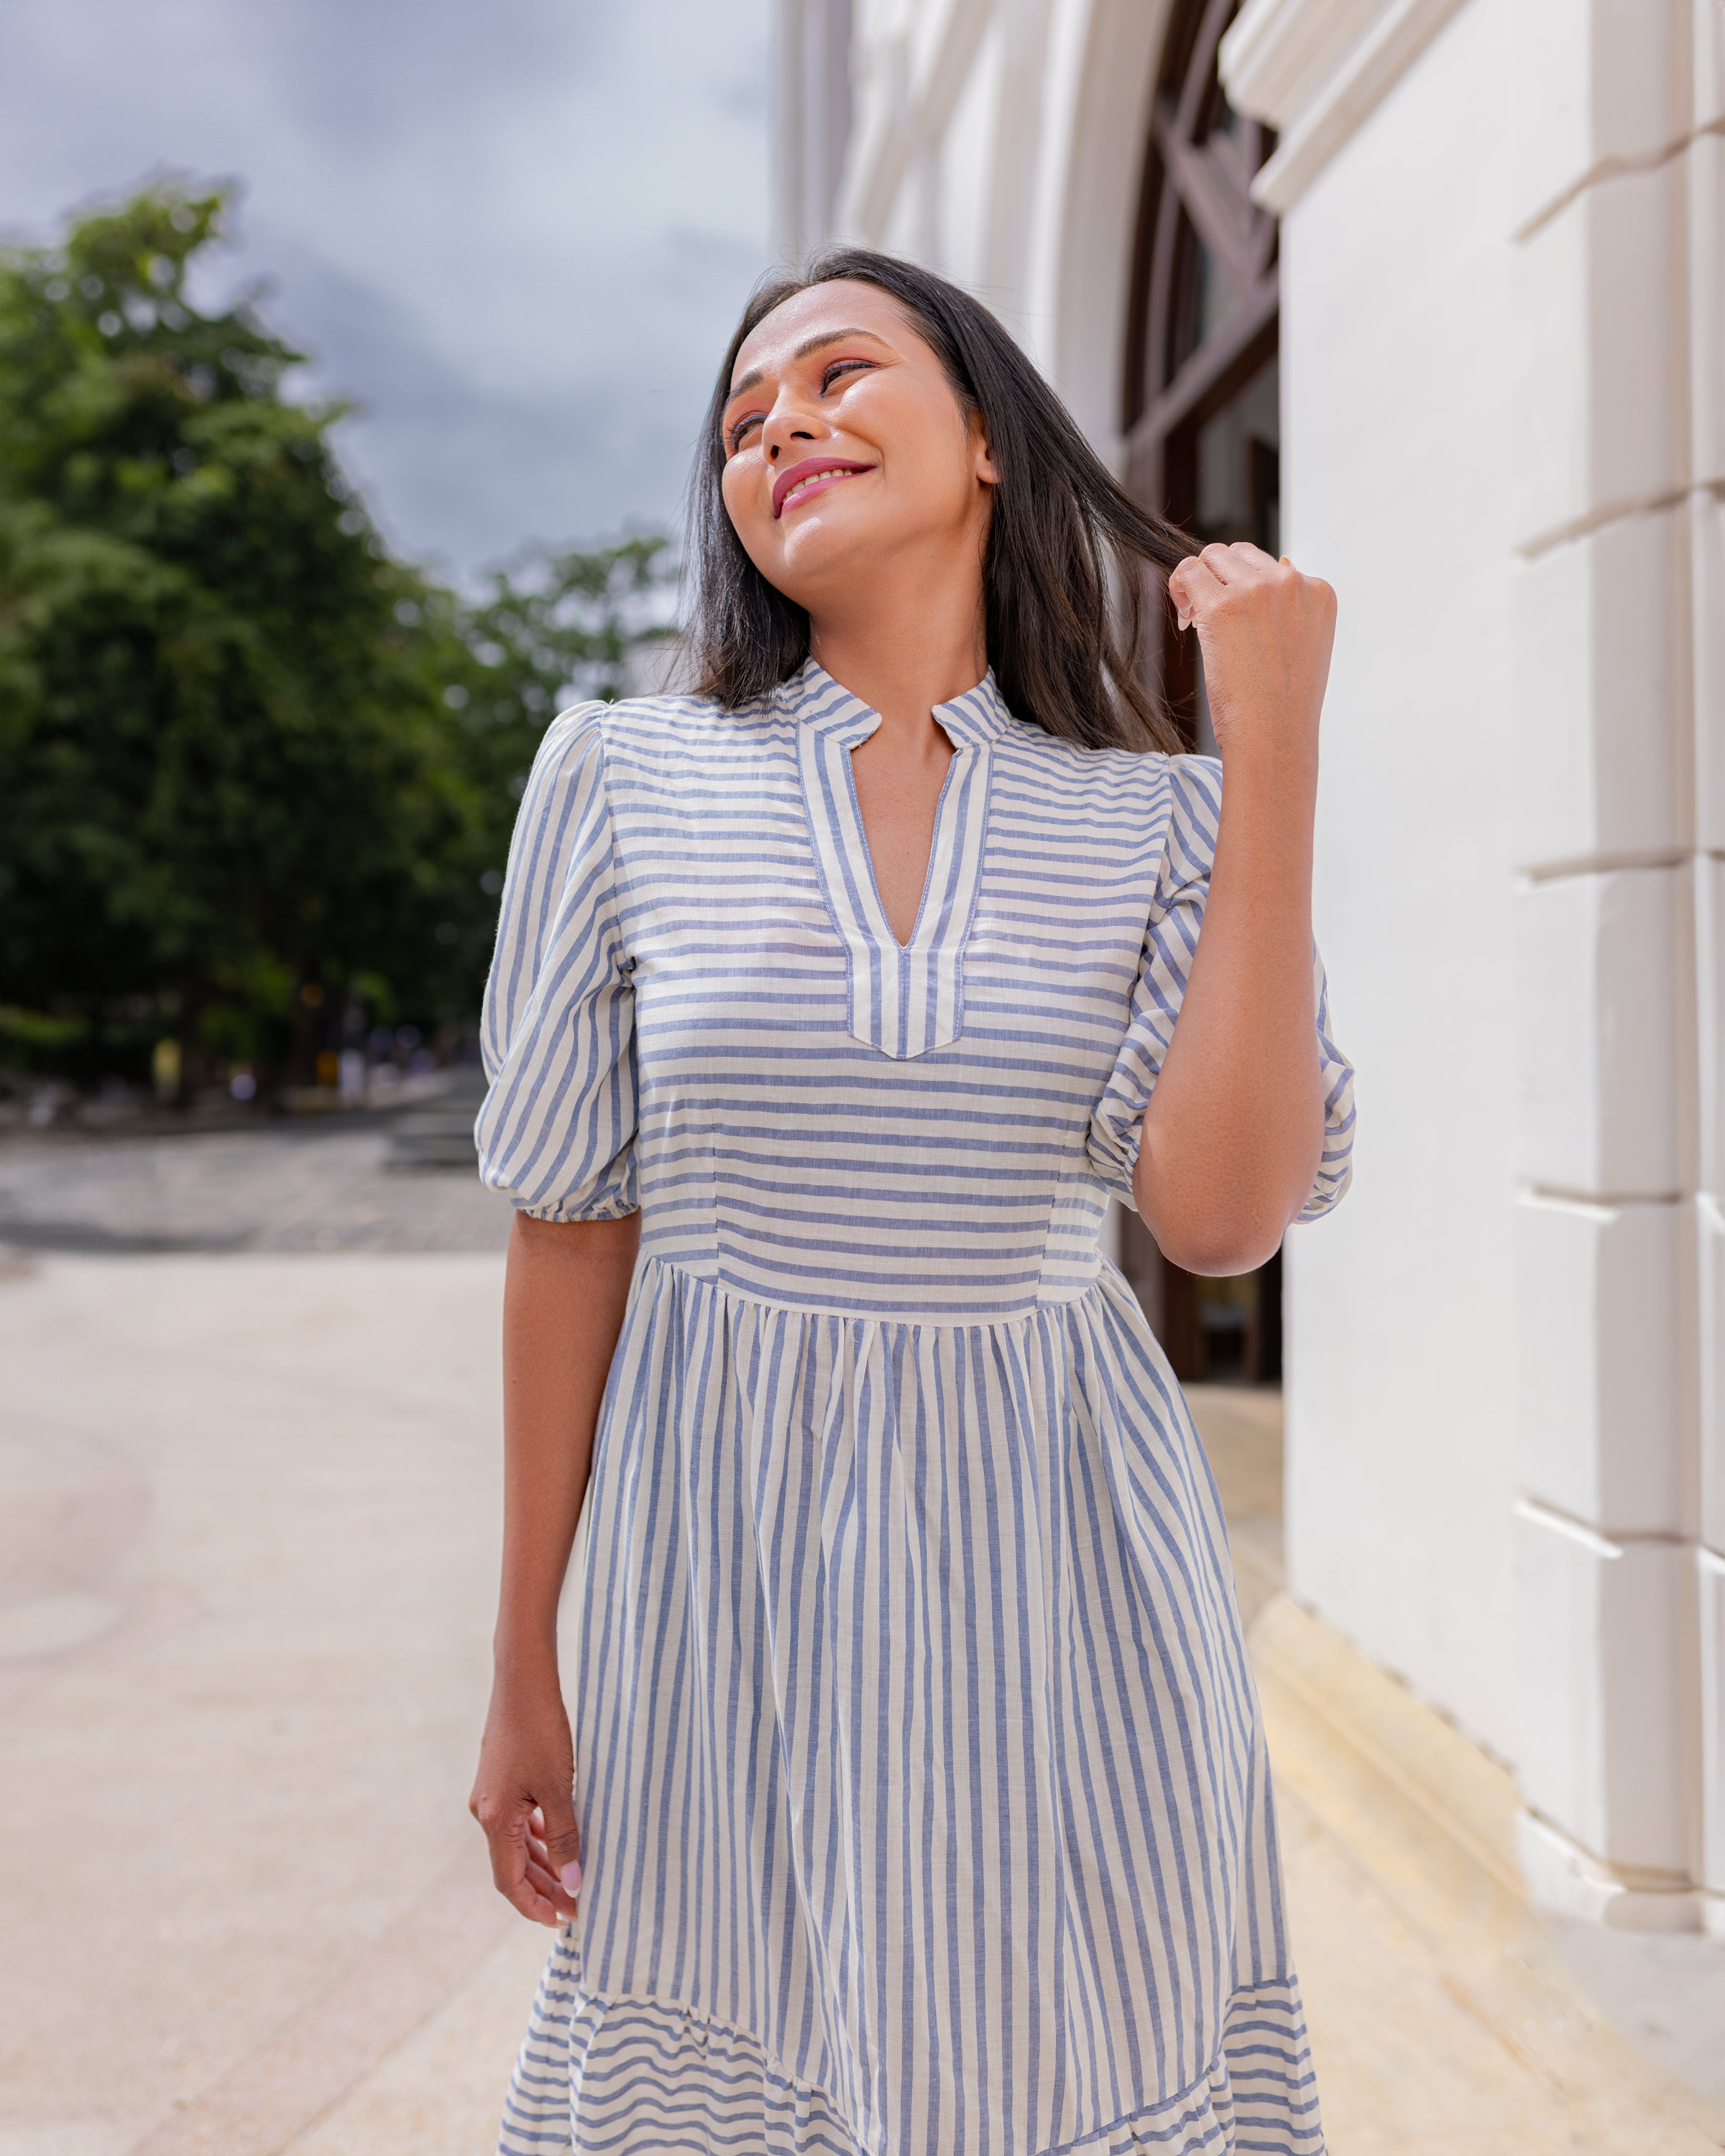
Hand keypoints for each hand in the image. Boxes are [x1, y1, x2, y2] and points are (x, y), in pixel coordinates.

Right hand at [470, 1666, 582, 1925]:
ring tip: (572, 1882)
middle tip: (576, 1908)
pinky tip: (560, 1841)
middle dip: (542, 1891)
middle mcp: (486, 1811)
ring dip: (542, 1865)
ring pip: (516, 1844)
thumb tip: (572, 1884)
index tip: (564, 1921)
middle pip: (512, 1867)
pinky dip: (538, 1838)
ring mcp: (492, 1794)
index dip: (535, 1907)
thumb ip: (565, 1836)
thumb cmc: (540, 1730)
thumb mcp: (558, 1787)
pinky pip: (519, 1821)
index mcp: (494, 1819)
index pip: (509, 1882)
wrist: (522, 1678)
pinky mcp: (501, 1778)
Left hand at [1167, 542, 1334, 765]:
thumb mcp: (1305, 645)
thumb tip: (1282, 563)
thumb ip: (1292, 607)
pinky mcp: (1222, 606)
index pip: (1270, 565)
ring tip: (1194, 617)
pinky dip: (1179, 588)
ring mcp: (1257, 591)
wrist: (1275, 736)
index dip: (1244, 589)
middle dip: (1218, 579)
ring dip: (1198, 582)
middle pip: (1237, 553)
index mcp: (1318, 591)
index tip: (1238, 623)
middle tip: (1206, 617)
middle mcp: (1292, 582)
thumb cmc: (1284, 703)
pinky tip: (1184, 617)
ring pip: (1211, 556)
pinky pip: (1187, 572)